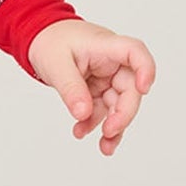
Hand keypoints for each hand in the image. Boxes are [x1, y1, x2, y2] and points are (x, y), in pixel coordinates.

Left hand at [28, 20, 155, 155]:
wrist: (39, 38)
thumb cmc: (50, 41)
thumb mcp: (56, 65)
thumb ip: (71, 89)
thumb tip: (83, 114)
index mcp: (105, 46)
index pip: (134, 52)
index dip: (145, 69)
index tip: (144, 89)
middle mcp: (112, 62)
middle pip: (130, 88)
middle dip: (123, 114)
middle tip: (109, 132)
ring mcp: (107, 76)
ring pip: (119, 104)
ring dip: (113, 127)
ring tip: (104, 146)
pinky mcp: (99, 88)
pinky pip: (103, 109)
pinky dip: (94, 123)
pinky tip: (82, 132)